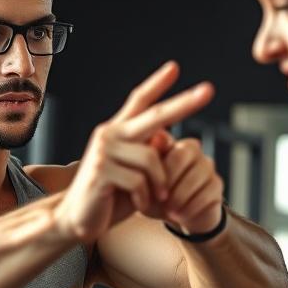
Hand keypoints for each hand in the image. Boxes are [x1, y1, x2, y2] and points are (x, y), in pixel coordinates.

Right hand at [55, 62, 213, 241]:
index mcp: (119, 131)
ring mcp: (104, 151)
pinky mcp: (101, 170)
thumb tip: (165, 138)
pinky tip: (139, 205)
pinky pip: (140, 181)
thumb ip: (150, 155)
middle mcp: (110, 134)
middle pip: (155, 115)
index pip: (139, 101)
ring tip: (155, 199)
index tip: (174, 67)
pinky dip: (146, 198)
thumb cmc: (111, 197)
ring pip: (152, 159)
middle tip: (210, 90)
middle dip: (185, 103)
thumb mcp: (137, 175)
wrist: (78, 220)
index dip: (157, 84)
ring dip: (160, 185)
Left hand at [151, 133, 224, 234]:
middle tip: (160, 198)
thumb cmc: (156, 197)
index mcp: (172, 145)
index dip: (160, 168)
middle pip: (185, 155)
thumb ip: (146, 164)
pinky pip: (208, 192)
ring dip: (181, 196)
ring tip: (169, 210)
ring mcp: (208, 167)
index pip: (168, 145)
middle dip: (171, 179)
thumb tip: (154, 140)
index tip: (149, 187)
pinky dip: (191, 207)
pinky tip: (179, 216)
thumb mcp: (144, 185)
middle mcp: (194, 151)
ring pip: (198, 174)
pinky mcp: (217, 186)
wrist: (176, 216)